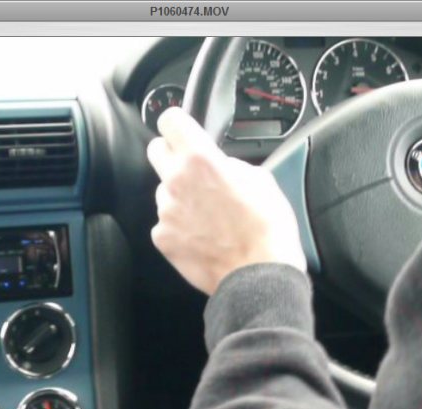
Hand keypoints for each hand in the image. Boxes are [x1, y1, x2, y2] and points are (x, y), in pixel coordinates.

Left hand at [146, 107, 306, 295]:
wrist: (259, 274)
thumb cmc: (266, 228)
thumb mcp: (260, 178)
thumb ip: (229, 164)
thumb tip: (218, 165)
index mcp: (200, 159)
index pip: (169, 120)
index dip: (178, 125)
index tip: (183, 132)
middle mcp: (176, 182)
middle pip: (155, 150)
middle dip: (171, 155)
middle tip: (193, 171)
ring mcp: (166, 212)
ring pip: (164, 192)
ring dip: (180, 197)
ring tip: (208, 216)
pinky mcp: (162, 238)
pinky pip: (165, 223)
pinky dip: (179, 228)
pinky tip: (202, 237)